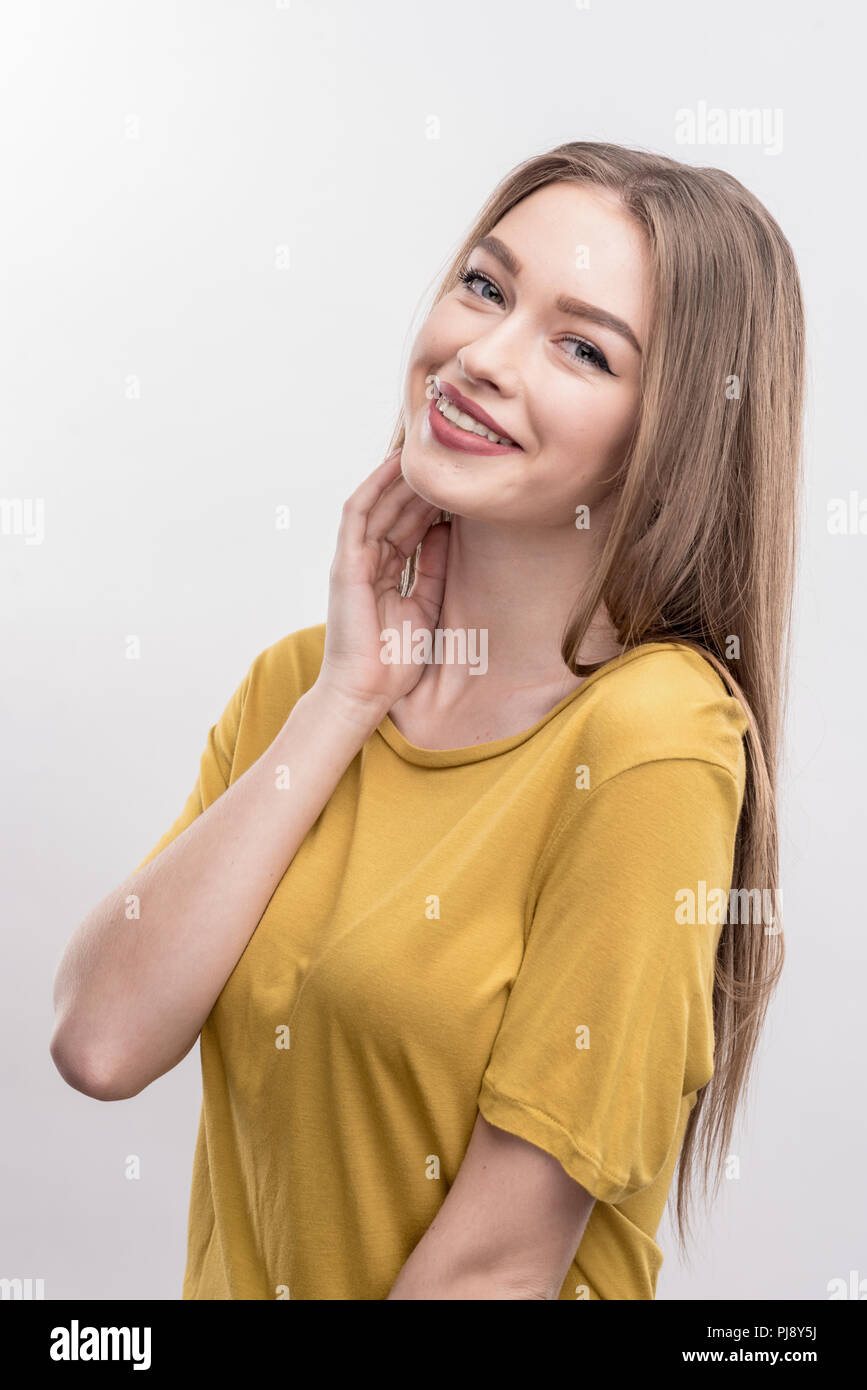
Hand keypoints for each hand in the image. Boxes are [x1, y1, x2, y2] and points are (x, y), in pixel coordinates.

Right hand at [316, 450, 449, 716]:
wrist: (366, 692)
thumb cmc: (393, 662)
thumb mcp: (425, 606)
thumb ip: (432, 569)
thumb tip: (445, 532)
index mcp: (384, 574)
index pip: (408, 526)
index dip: (430, 502)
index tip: (457, 481)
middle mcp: (367, 563)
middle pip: (394, 510)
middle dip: (418, 483)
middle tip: (445, 456)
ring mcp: (353, 561)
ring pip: (377, 505)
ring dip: (398, 478)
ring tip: (422, 450)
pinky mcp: (345, 565)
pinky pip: (358, 516)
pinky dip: (374, 488)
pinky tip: (394, 467)